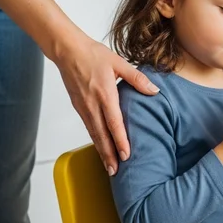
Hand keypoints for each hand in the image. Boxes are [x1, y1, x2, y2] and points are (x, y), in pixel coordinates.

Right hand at [55, 33, 159, 175]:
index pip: (114, 123)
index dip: (120, 141)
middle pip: (101, 135)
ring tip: (109, 166)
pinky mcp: (78, 106)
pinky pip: (88, 127)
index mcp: (105, 94)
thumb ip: (137, 78)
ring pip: (93, 134)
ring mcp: (83, 107)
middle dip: (109, 154)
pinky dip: (95, 140)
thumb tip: (154, 91)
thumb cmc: (93, 54)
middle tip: (116, 172)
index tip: (126, 155)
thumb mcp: (119, 62)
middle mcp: (92, 105)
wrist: (67, 50)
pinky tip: (101, 147)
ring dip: (101, 151)